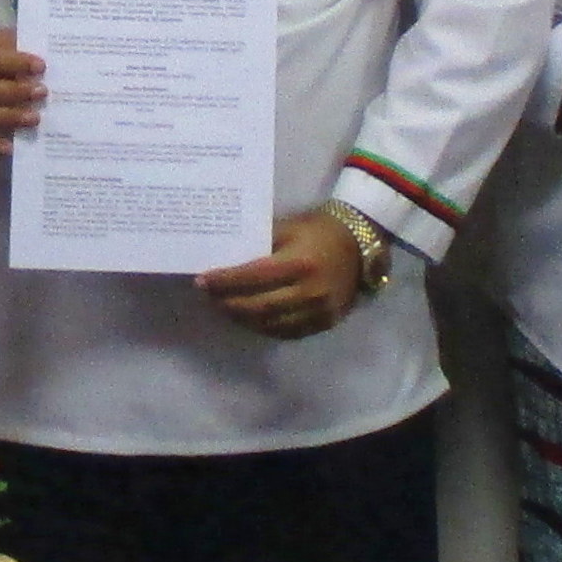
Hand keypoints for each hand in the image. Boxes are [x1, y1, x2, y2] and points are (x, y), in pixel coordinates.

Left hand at [195, 209, 365, 340]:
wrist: (359, 245)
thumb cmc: (317, 231)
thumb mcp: (286, 228)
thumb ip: (257, 244)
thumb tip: (223, 257)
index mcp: (299, 263)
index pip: (252, 277)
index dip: (224, 282)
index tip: (201, 281)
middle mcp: (309, 292)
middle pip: (257, 307)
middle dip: (228, 303)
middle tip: (209, 296)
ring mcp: (319, 312)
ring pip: (269, 324)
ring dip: (242, 318)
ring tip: (224, 306)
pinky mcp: (324, 323)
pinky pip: (286, 332)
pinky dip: (263, 327)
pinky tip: (248, 317)